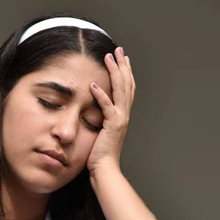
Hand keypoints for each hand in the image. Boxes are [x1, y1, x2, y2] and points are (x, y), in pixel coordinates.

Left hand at [86, 48, 135, 172]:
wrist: (105, 169)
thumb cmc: (100, 154)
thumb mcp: (102, 132)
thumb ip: (101, 119)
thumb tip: (95, 111)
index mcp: (122, 116)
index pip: (127, 89)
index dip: (125, 72)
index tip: (122, 58)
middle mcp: (124, 115)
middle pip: (126, 85)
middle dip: (122, 66)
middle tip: (118, 50)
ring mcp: (120, 119)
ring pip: (120, 91)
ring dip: (114, 72)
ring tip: (109, 57)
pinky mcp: (112, 126)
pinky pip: (107, 107)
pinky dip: (100, 95)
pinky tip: (93, 84)